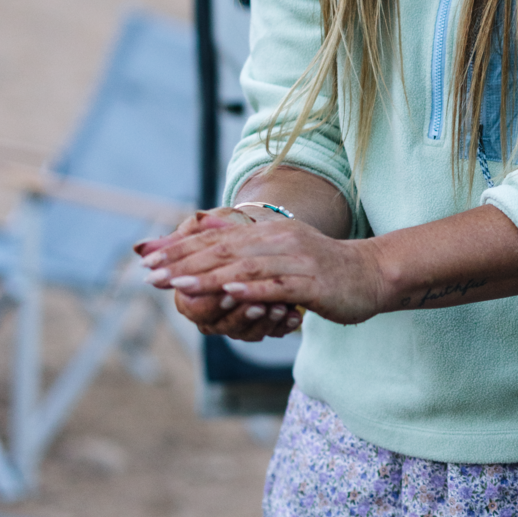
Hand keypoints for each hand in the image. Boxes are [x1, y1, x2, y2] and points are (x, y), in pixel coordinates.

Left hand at [138, 210, 387, 327]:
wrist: (372, 274)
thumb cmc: (323, 267)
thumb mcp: (280, 247)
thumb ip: (242, 238)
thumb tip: (201, 224)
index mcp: (269, 232)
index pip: (215, 238)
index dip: (178, 246)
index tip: (145, 257)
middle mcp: (280, 241)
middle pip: (224, 250)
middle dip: (183, 262)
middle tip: (149, 274)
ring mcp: (297, 261)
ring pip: (246, 267)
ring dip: (208, 275)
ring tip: (177, 283)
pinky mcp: (313, 284)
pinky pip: (278, 286)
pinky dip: (252, 288)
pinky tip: (229, 292)